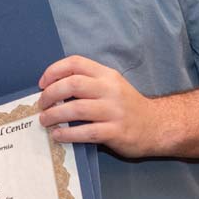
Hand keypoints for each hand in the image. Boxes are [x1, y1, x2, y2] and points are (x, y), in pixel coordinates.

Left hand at [37, 55, 165, 157]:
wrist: (157, 126)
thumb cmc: (127, 106)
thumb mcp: (111, 86)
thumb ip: (88, 83)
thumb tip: (52, 89)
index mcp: (106, 75)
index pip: (75, 63)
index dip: (53, 71)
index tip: (42, 84)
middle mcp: (110, 89)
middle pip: (72, 84)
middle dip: (50, 94)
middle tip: (41, 104)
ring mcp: (114, 111)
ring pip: (76, 109)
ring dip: (54, 115)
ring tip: (45, 121)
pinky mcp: (116, 132)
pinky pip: (86, 132)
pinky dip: (68, 134)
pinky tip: (58, 135)